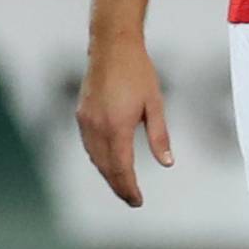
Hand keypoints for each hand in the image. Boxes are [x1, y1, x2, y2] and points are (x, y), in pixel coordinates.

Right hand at [76, 37, 173, 206]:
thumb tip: (167, 163)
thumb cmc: (138, 73)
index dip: (129, 188)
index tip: (138, 201)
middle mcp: (97, 127)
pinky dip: (99, 159)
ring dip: (108, 174)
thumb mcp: (156, 104)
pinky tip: (108, 163)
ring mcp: (86, 121)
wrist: (112, 46)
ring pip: (95, 158)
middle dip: (119, 186)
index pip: (121, 168)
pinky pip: (89, 145)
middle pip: (106, 168)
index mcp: (117, 127)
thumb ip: (160, 136)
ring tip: (122, 185)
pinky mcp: (82, 114)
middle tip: (132, 200)